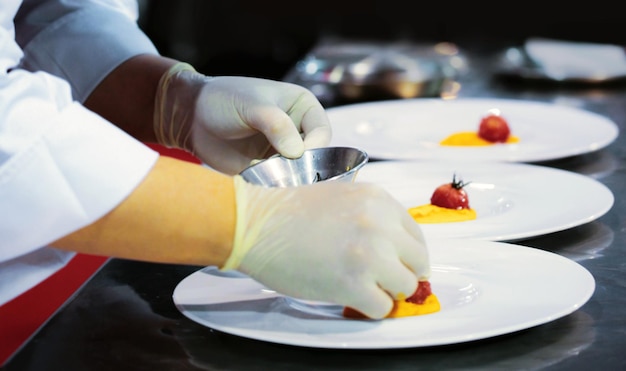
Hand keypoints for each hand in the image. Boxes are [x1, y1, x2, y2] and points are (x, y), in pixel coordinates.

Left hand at [153, 63, 331, 173]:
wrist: (192, 117)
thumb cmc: (223, 100)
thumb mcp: (251, 105)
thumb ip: (276, 124)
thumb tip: (298, 153)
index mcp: (302, 107)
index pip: (322, 131)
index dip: (314, 146)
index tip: (295, 155)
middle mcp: (297, 130)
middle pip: (316, 156)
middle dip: (302, 167)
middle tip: (282, 172)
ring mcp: (283, 152)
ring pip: (299, 173)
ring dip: (287, 179)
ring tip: (267, 177)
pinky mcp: (268, 170)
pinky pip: (280, 183)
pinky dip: (274, 187)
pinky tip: (260, 184)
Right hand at [224, 176, 430, 318]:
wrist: (255, 224)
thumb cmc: (287, 213)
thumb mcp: (340, 197)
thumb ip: (371, 217)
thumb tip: (394, 249)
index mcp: (378, 200)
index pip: (416, 235)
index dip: (406, 254)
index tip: (397, 264)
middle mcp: (380, 224)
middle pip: (418, 262)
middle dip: (401, 273)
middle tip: (382, 280)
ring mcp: (370, 255)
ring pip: (405, 286)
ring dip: (386, 291)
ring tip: (362, 286)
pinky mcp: (354, 284)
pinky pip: (382, 308)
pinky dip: (368, 307)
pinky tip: (349, 296)